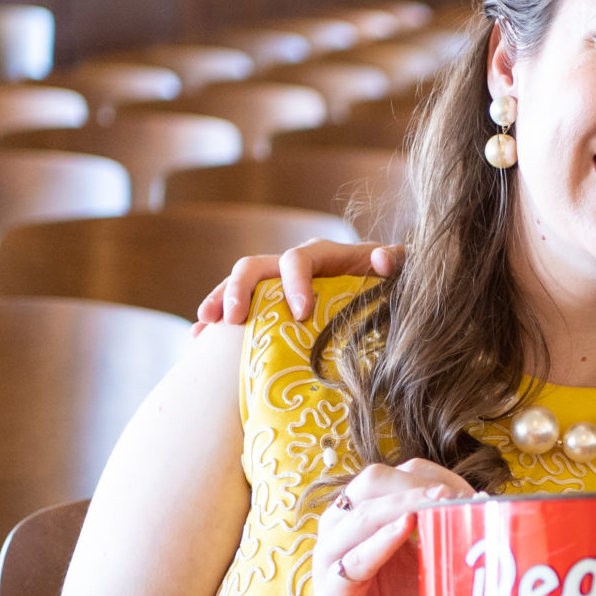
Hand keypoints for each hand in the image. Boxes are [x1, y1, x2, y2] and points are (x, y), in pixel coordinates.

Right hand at [193, 241, 403, 331]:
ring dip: (219, 300)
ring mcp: (275, 283)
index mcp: (321, 255)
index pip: (297, 261)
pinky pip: (234, 306)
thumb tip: (382, 259)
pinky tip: (198, 340)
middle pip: (255, 267)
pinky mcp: (267, 302)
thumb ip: (397, 261)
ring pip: (237, 284)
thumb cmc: (388, 283)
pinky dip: (215, 319)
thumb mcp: (397, 272)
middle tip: (235, 321)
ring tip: (205, 325)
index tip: (300, 314)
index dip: (294, 283)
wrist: (379, 290)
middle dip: (241, 291)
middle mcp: (292, 265)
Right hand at [300, 457, 472, 595]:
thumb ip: (443, 540)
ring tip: (438, 502)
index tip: (471, 492)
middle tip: (458, 496)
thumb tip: (489, 516)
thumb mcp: (423, 566)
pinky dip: (382, 541)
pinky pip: (355, 559)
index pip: (397, 475)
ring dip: (405, 504)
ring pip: (364, 514)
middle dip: (420, 484)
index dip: (435, 477)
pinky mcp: (331, 589)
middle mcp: (340, 523)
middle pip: (376, 481)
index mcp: (363, 511)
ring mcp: (331, 554)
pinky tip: (406, 528)